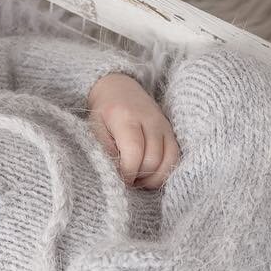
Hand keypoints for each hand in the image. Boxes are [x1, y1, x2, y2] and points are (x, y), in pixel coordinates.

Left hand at [87, 73, 180, 188]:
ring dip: (153, 178)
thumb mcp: (95, 128)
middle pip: (152, 159)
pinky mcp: (171, 132)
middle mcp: (149, 120)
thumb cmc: (104, 112)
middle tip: (127, 182)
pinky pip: (175, 157)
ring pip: (168, 160)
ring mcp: (163, 125)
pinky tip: (150, 176)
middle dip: (139, 177)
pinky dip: (164, 171)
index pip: (134, 152)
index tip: (120, 179)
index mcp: (125, 117)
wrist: (119, 88)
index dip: (128, 172)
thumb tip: (117, 173)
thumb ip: (104, 149)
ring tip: (138, 180)